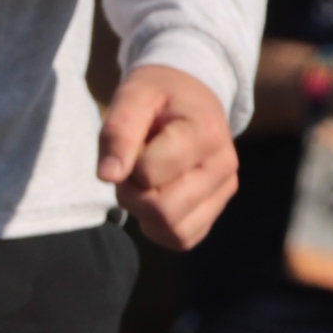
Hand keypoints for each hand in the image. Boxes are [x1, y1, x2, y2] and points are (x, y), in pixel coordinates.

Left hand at [98, 62, 238, 249]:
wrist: (191, 94)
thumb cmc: (159, 94)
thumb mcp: (133, 95)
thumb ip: (118, 131)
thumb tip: (108, 176)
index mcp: (205, 133)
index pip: (150, 172)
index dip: (127, 163)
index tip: (130, 144)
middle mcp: (223, 166)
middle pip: (164, 210)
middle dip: (132, 194)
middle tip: (131, 167)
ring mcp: (224, 190)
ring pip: (175, 232)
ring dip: (144, 213)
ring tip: (144, 181)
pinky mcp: (216, 209)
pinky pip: (183, 239)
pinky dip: (159, 227)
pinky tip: (154, 198)